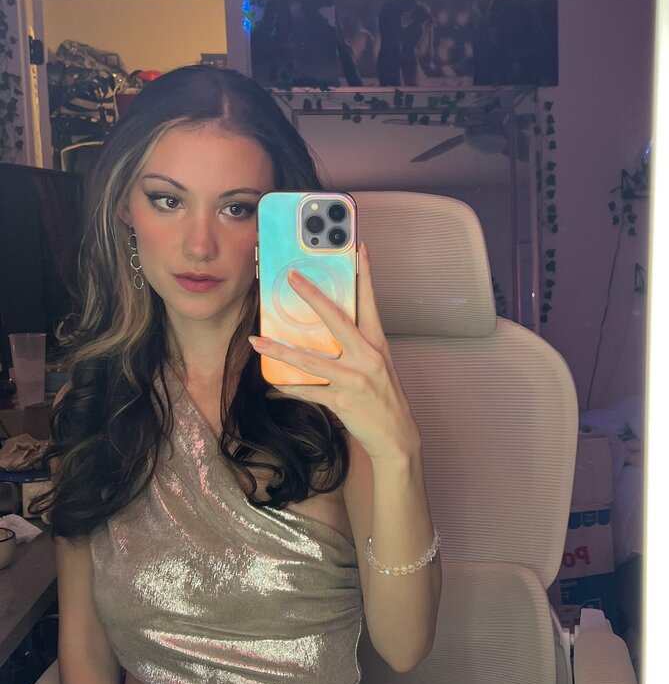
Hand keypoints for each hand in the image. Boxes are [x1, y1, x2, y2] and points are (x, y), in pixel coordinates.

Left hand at [249, 241, 419, 461]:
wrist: (397, 437)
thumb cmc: (384, 399)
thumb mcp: (378, 366)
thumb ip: (357, 346)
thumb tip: (328, 330)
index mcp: (377, 344)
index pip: (371, 301)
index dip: (365, 273)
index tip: (358, 246)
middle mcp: (367, 357)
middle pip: (336, 319)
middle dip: (312, 296)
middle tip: (292, 278)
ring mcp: (354, 379)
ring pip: (311, 360)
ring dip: (280, 350)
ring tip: (257, 342)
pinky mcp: (342, 401)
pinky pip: (308, 391)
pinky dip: (288, 388)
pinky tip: (272, 384)